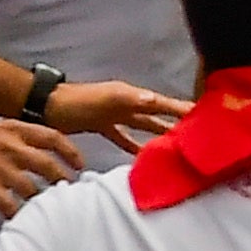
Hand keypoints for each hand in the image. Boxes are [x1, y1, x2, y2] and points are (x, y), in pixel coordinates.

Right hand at [0, 112, 82, 214]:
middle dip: (63, 181)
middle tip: (70, 192)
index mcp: (18, 131)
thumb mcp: (3, 128)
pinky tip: (21, 220)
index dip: (71, 152)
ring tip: (50, 210)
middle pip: (49, 165)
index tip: (81, 165)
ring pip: (32, 187)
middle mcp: (14, 147)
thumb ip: (23, 139)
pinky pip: (7, 204)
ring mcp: (0, 167)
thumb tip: (42, 153)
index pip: (54, 138)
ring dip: (42, 200)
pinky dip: (16, 213)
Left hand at [46, 79, 188, 146]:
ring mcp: (115, 114)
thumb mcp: (105, 100)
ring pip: (143, 125)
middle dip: (176, 122)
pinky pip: (123, 136)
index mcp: (131, 96)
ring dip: (159, 135)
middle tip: (198, 134)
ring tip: (177, 147)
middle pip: (157, 114)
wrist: (46, 107)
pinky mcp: (102, 125)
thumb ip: (130, 100)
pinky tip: (142, 155)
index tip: (205, 115)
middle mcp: (127, 103)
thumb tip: (156, 100)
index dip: (182, 109)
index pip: (162, 103)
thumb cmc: (77, 103)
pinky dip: (134, 145)